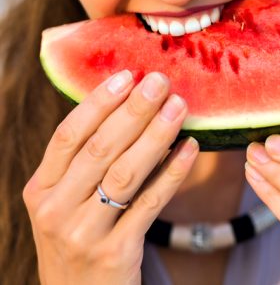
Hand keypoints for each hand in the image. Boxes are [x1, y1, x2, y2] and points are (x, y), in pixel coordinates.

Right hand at [23, 70, 198, 284]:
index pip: (69, 134)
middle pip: (100, 148)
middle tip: (161, 82)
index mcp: (40, 189)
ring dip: (156, 135)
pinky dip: (172, 172)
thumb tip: (126, 108)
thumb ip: (86, 161)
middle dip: (134, 110)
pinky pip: (150, 204)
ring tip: (179, 106)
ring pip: (126, 172)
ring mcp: (83, 233)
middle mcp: (55, 209)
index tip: (127, 75)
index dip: (98, 102)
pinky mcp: (116, 253)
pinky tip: (190, 148)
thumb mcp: (67, 200)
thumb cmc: (79, 235)